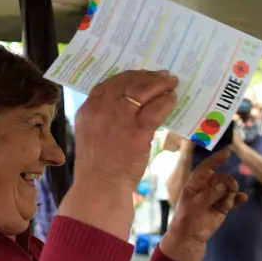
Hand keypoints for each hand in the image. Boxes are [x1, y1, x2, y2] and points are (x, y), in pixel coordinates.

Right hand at [75, 70, 177, 190]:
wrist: (100, 186)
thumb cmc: (99, 165)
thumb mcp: (93, 133)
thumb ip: (106, 117)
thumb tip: (130, 105)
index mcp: (89, 108)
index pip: (110, 83)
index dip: (129, 76)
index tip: (142, 74)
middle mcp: (102, 109)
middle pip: (128, 82)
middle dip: (147, 76)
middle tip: (162, 75)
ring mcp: (120, 119)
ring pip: (143, 91)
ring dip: (160, 84)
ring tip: (171, 83)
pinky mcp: (137, 131)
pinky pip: (156, 109)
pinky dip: (166, 101)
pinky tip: (172, 99)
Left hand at [161, 149, 247, 260]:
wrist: (190, 237)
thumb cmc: (187, 218)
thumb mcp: (195, 204)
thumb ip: (209, 194)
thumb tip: (224, 186)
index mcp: (195, 184)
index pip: (206, 168)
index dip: (216, 160)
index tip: (227, 153)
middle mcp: (206, 188)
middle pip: (221, 177)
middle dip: (227, 181)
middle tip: (231, 188)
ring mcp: (215, 197)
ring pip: (228, 188)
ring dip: (232, 190)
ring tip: (230, 198)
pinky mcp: (223, 207)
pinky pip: (233, 199)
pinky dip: (238, 198)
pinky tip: (243, 198)